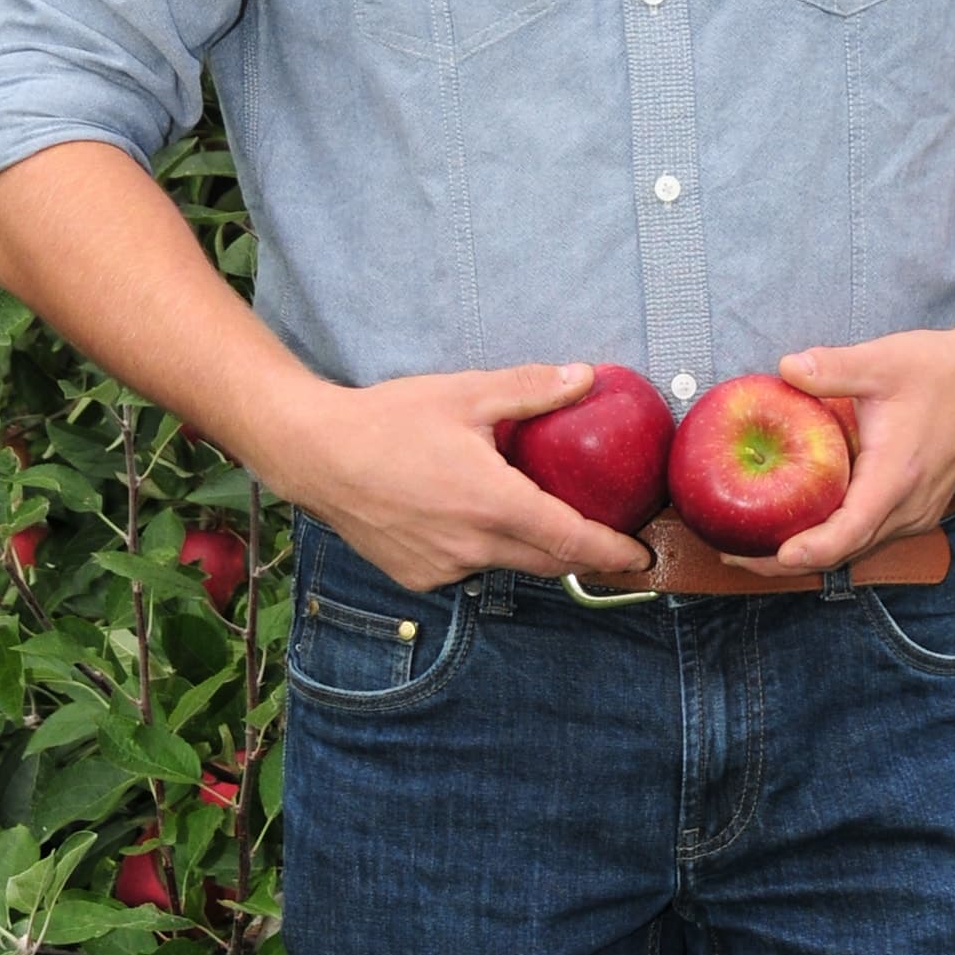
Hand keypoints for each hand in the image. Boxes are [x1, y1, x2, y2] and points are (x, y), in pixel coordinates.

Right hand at [282, 363, 659, 595]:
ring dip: (529, 547)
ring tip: (536, 517)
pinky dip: (483, 548)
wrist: (314, 454)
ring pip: (507, 564)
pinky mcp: (419, 576)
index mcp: (495, 504)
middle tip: (609, 541)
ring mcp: (445, 568)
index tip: (640, 556)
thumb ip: (531, 390)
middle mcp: (474, 547)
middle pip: (548, 563)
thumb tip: (584, 377)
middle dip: (582, 556)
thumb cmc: (386, 420)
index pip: (572, 541)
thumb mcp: (465, 393)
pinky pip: (469, 567)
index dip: (612, 552)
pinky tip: (470, 518)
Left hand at [738, 325, 954, 574]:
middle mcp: (910, 506)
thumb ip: (832, 367)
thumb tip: (784, 367)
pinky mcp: (916, 510)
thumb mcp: (882, 360)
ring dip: (811, 554)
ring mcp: (916, 513)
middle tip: (735, 557)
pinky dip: (834, 540)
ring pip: (858, 548)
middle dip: (791, 561)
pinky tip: (801, 527)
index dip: (813, 548)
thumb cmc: (938, 369)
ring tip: (756, 550)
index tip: (775, 554)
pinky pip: (870, 536)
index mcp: (898, 475)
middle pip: (846, 551)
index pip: (852, 529)